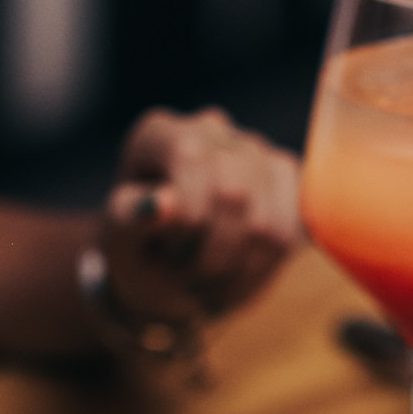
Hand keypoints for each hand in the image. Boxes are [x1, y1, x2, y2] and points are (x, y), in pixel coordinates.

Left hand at [100, 107, 300, 325]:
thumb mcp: (119, 239)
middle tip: (185, 278)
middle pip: (235, 191)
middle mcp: (212, 131)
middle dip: (210, 253)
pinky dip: (262, 269)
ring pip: (268, 221)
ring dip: (235, 269)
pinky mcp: (288, 186)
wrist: (162, 272)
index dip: (188, 216)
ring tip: (207, 282)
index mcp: (160, 134)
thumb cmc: (136, 250)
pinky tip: (235, 277)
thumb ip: (131, 218)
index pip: (190, 156)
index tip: (166, 253)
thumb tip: (164, 204)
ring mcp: (257, 154)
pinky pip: (293, 231)